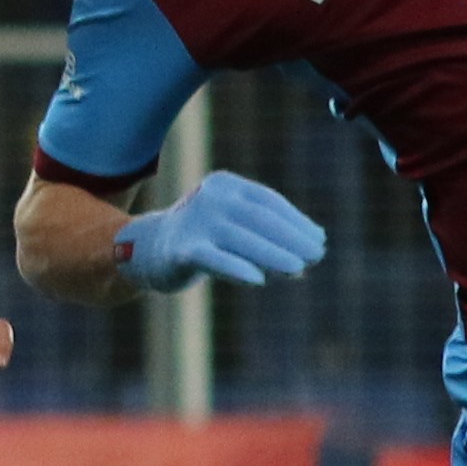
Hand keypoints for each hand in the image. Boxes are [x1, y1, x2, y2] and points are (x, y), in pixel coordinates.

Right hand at [114, 174, 326, 291]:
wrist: (147, 249)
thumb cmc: (204, 237)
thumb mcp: (236, 225)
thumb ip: (270, 232)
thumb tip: (317, 243)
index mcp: (226, 184)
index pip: (268, 202)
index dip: (296, 222)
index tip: (319, 240)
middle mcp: (210, 197)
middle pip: (259, 219)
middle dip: (291, 238)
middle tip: (317, 255)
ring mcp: (195, 221)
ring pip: (242, 239)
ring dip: (274, 256)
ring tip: (298, 270)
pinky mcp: (182, 249)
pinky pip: (215, 259)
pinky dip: (237, 269)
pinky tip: (259, 281)